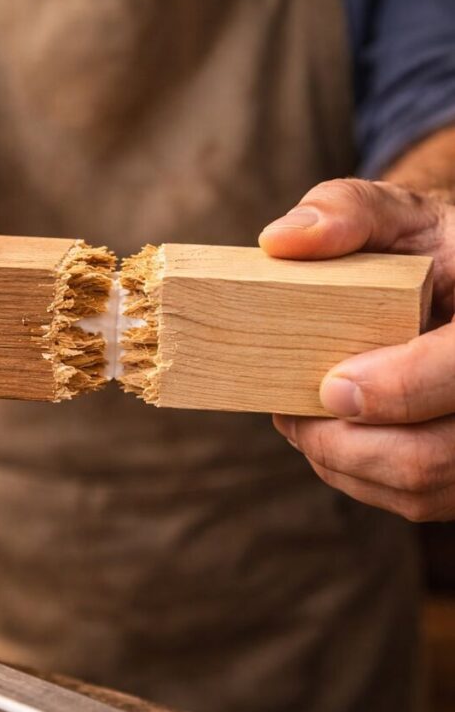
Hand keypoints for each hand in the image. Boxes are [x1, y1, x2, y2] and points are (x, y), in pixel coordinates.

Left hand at [260, 177, 454, 521]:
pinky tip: (334, 436)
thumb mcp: (399, 216)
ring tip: (303, 419)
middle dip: (345, 441)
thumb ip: (347, 212)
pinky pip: (416, 499)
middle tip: (291, 412)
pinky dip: (359, 474)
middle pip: (431, 455)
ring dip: (343, 461)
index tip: (330, 386)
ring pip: (420, 486)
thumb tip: (280, 242)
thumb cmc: (428, 251)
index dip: (398, 389)